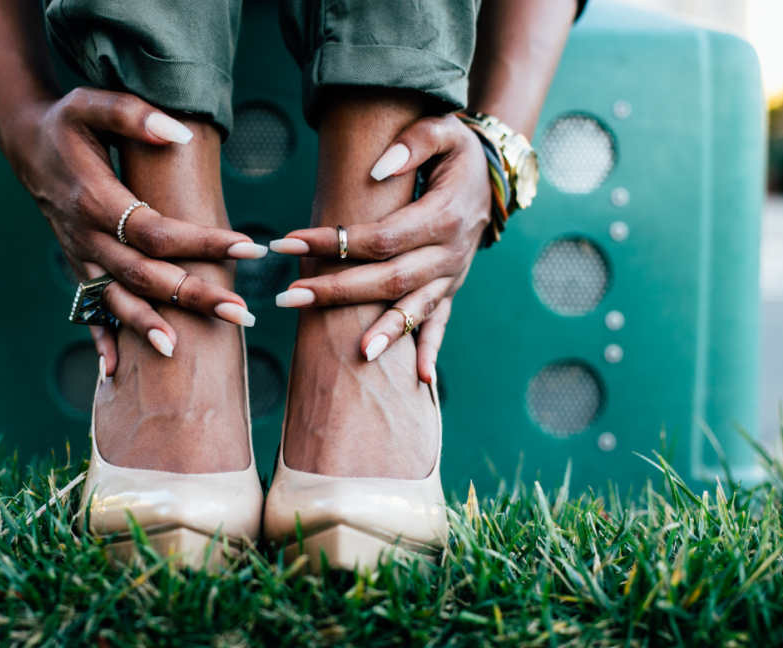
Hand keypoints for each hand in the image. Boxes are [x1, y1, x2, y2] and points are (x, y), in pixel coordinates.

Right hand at [1, 87, 264, 374]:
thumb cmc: (67, 123)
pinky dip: (97, 342)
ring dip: (147, 327)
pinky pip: (87, 311)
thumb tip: (179, 133)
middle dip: (193, 296)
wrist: (26, 146)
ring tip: (180, 351)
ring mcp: (80, 257)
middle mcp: (86, 237)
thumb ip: (134, 115)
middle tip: (241, 313)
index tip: (248, 246)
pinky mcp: (78, 267)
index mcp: (96, 200)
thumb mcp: (93, 103)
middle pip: (144, 275)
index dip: (201, 241)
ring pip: (116, 300)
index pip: (156, 231)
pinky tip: (113, 374)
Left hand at [270, 113, 492, 383]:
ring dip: (384, 332)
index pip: (380, 238)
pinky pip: (441, 324)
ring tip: (355, 353)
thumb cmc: (458, 152)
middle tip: (288, 297)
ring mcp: (451, 277)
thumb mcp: (444, 131)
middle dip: (337, 291)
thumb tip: (376, 173)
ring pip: (414, 309)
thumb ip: (413, 144)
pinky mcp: (450, 289)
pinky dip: (430, 351)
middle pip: (389, 280)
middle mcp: (450, 254)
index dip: (333, 242)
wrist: (495, 175)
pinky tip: (421, 382)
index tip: (288, 241)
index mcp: (444, 217)